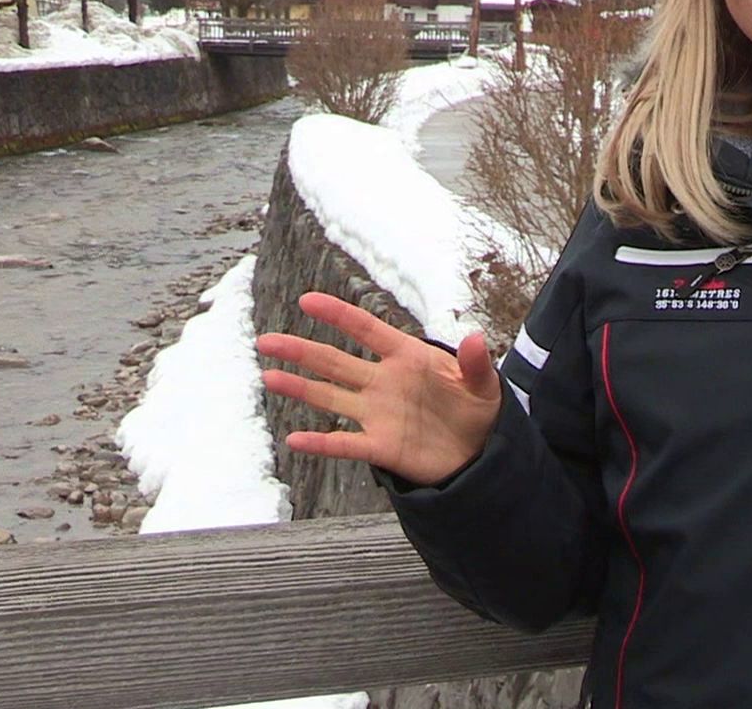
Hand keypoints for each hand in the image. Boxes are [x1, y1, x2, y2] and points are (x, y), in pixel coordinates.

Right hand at [256, 292, 502, 486]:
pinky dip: (320, 442)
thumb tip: (476, 338)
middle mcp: (384, 382)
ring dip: (300, 387)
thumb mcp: (484, 384)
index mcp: (408, 357)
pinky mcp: (381, 446)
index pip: (368, 330)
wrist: (480, 451)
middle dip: (301, 350)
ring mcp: (379, 414)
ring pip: (331, 397)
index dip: (339, 315)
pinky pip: (344, 443)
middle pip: (335, 362)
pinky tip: (294, 439)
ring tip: (268, 376)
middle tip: (266, 340)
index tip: (308, 300)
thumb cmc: (479, 408)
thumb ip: (476, 363)